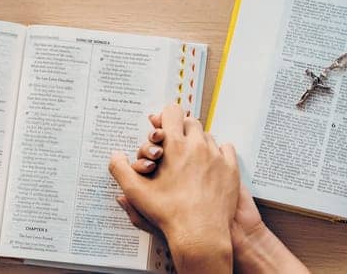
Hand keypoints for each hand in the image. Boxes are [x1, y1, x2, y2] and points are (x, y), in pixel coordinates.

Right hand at [109, 104, 238, 271]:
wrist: (199, 233)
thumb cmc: (168, 214)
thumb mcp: (136, 192)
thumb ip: (120, 170)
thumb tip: (115, 155)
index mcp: (175, 146)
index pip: (172, 112)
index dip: (165, 118)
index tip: (162, 129)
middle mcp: (198, 146)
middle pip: (191, 122)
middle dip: (181, 131)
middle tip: (174, 147)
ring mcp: (217, 156)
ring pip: (208, 136)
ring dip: (198, 142)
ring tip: (189, 160)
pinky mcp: (231, 168)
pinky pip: (226, 149)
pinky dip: (217, 152)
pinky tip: (209, 164)